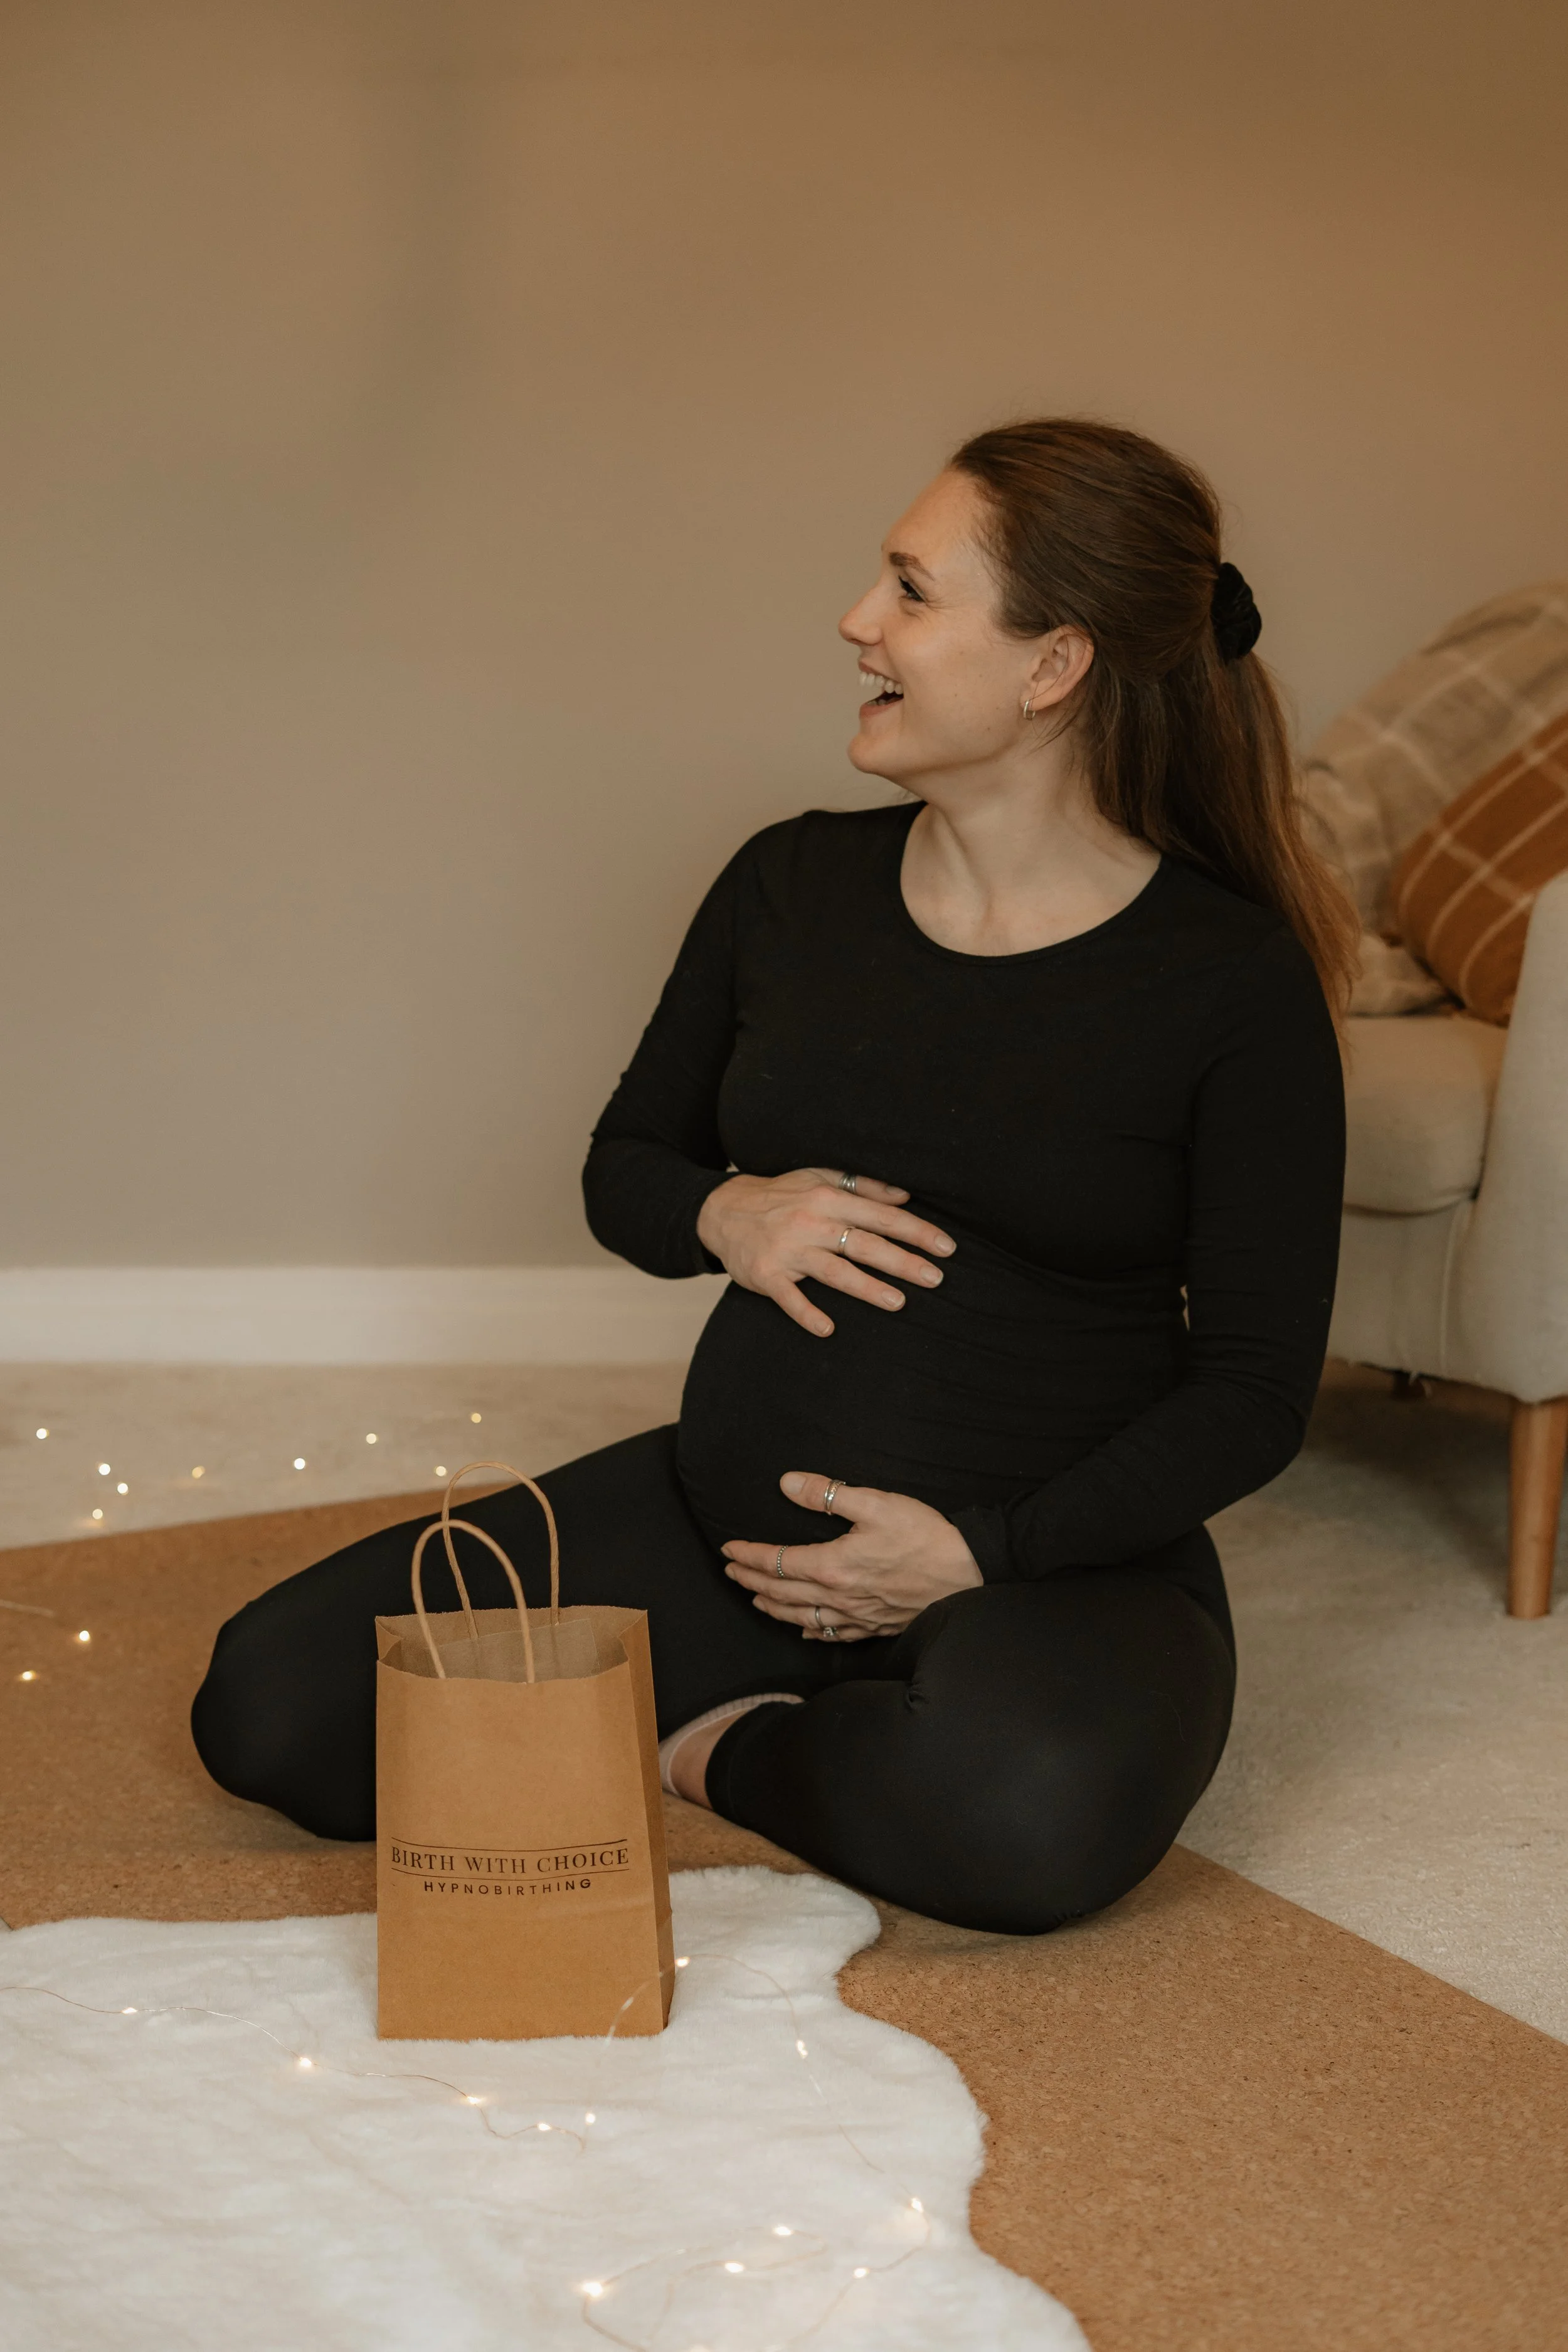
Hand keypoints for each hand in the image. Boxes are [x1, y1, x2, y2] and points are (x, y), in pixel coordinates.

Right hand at [696, 1169, 954, 1337]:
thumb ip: (864, 1187)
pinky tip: (828, 1328)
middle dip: (904, 1261)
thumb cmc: (781, 1195)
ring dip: (868, 1287)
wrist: (723, 1210)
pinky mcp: (766, 1275)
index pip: (882, 1217)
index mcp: (829, 1198)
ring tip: (899, 1302)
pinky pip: (789, 1297)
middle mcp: (812, 1223)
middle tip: (936, 1278)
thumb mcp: (819, 1177)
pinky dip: (807, 1313)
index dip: (917, 1231)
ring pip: (835, 1271)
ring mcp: (788, 1251)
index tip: (946, 1247)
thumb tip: (905, 1197)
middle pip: (865, 1244)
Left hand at [722, 1471, 982, 1641]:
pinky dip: (811, 1630)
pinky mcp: (875, 1626)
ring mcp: (856, 1617)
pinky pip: (833, 1634)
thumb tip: (787, 1483)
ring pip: (801, 1617)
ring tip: (754, 1598)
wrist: (970, 1573)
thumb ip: (829, 1494)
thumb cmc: (926, 1537)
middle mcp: (838, 1598)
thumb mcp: (877, 1503)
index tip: (729, 1548)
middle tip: (729, 1571)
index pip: (777, 1563)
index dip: (749, 1555)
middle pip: (781, 1593)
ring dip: (772, 1607)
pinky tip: (804, 1628)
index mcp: (833, 1567)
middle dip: (750, 1581)